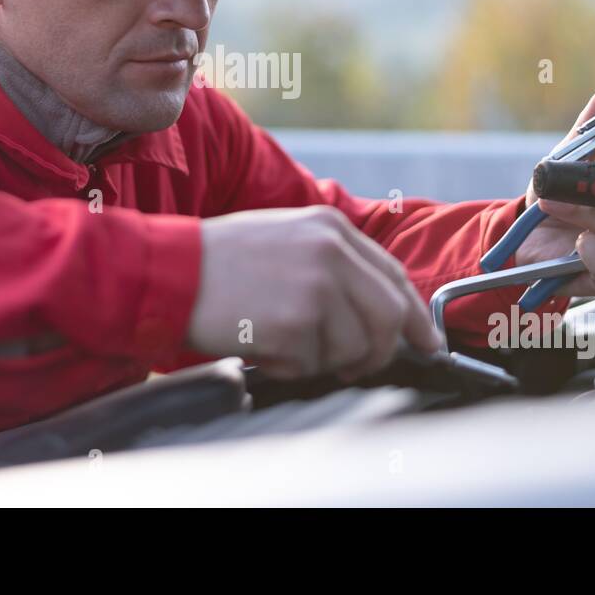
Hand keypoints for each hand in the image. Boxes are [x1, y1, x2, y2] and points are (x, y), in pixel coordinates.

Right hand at [190, 205, 443, 379]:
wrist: (168, 270)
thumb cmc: (219, 260)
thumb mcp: (285, 235)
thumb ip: (334, 261)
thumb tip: (378, 308)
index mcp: (331, 227)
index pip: (395, 276)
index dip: (414, 316)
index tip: (426, 342)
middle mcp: (331, 252)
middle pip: (389, 316)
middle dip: (378, 350)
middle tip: (356, 364)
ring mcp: (315, 287)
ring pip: (355, 348)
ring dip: (326, 361)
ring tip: (285, 343)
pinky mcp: (295, 323)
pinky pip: (313, 365)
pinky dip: (291, 366)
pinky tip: (263, 344)